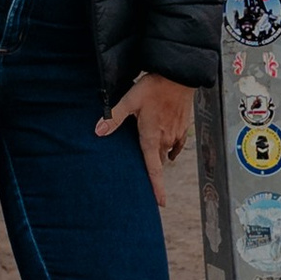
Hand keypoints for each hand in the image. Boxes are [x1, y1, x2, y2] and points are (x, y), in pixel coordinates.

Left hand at [97, 71, 196, 206]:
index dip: (156, 188)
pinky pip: (176, 145)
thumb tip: (97, 132)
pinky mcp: (183, 127)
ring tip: (148, 148)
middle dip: (151, 168)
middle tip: (141, 174)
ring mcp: (175, 135)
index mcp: (151, 139)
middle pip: (157, 161)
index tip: (160, 204)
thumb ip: (114, 118)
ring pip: (165, 151)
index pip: (154, 170)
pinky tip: (168, 149)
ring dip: (157, 152)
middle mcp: (165, 141)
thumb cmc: (153, 88)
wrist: (179, 76)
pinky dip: (171, 148)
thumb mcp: (129, 100)